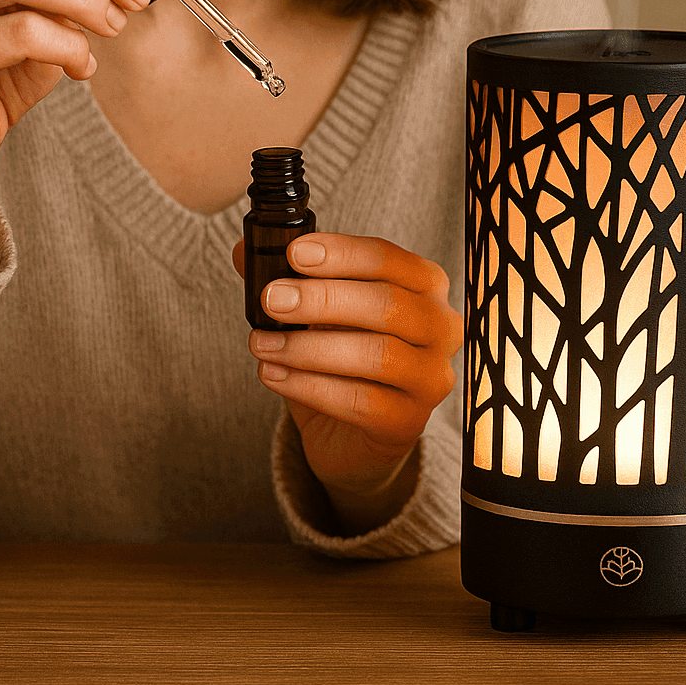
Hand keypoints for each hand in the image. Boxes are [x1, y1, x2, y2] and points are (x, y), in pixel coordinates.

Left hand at [232, 233, 462, 533]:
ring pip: (375, 354)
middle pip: (386, 304)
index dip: (342, 253)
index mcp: (425, 285)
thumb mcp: (318, 313)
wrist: (354, 434)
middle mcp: (441, 327)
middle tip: (272, 298)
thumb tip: (244, 250)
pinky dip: (309, 386)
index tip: (295, 253)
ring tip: (261, 343)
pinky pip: (359, 401)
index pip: (388, 258)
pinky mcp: (408, 422)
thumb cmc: (343, 359)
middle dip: (323, 298)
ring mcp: (430, 377)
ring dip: (308, 347)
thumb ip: (288, 279)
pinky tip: (274, 374)